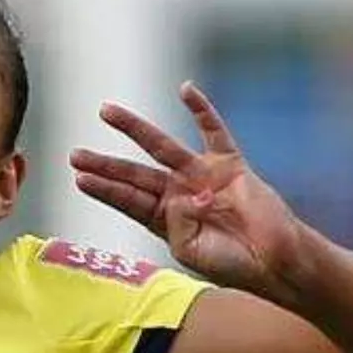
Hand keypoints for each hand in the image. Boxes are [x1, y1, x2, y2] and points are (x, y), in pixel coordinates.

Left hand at [72, 82, 304, 298]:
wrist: (277, 261)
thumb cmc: (234, 262)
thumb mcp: (192, 252)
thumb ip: (176, 226)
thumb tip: (178, 198)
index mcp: (166, 218)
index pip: (128, 199)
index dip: (105, 189)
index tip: (79, 178)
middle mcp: (179, 192)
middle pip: (135, 173)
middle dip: (106, 163)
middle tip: (75, 154)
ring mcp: (202, 175)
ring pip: (162, 146)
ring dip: (134, 128)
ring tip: (105, 111)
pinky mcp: (230, 164)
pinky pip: (214, 131)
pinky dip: (202, 110)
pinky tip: (186, 89)